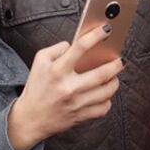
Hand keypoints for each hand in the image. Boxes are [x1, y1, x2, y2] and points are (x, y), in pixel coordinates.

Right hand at [7, 24, 123, 149]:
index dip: (95, 36)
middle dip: (115, 64)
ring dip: (115, 81)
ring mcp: (76, 103)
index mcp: (57, 70)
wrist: (30, 119)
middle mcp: (68, 87)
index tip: (106, 30)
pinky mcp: (81, 117)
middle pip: (101, 73)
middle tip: (120, 59)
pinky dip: (108, 100)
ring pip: (106, 91)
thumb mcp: (39, 61)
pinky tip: (105, 94)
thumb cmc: (36, 88)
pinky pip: (103, 108)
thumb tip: (75, 45)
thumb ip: (57, 48)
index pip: (80, 48)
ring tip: (114, 75)